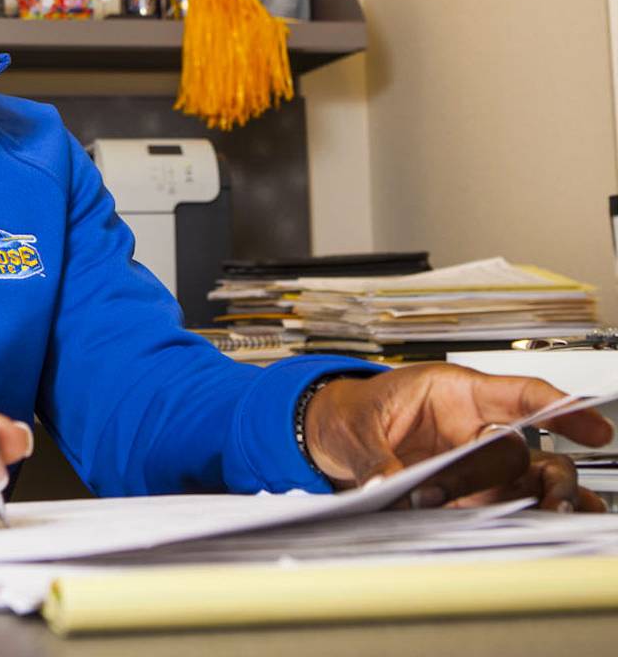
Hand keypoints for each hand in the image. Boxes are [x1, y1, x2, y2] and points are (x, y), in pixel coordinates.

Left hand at [303, 363, 612, 510]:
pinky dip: (533, 516)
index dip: (559, 407)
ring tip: (560, 517)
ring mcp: (476, 463)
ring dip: (548, 500)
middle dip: (551, 473)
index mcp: (453, 394)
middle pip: (527, 448)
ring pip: (529, 480)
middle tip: (556, 497)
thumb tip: (388, 486)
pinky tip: (555, 529)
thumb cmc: (352, 413)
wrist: (331, 431)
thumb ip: (374, 458)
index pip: (517, 394)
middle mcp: (474, 428)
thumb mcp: (354, 427)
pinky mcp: (469, 493)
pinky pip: (507, 504)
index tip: (593, 425)